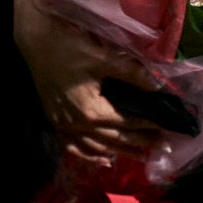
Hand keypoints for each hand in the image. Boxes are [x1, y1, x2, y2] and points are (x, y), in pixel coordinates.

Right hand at [12, 0, 162, 163]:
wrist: (35, 42)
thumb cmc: (68, 47)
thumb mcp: (102, 58)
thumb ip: (131, 74)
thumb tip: (158, 85)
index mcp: (91, 110)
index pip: (126, 122)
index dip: (147, 126)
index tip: (167, 129)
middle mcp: (77, 125)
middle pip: (114, 138)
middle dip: (139, 143)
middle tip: (162, 147)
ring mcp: (64, 126)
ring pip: (96, 147)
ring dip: (119, 152)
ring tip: (140, 156)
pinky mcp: (56, 122)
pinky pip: (74, 147)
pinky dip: (89, 155)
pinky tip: (103, 159)